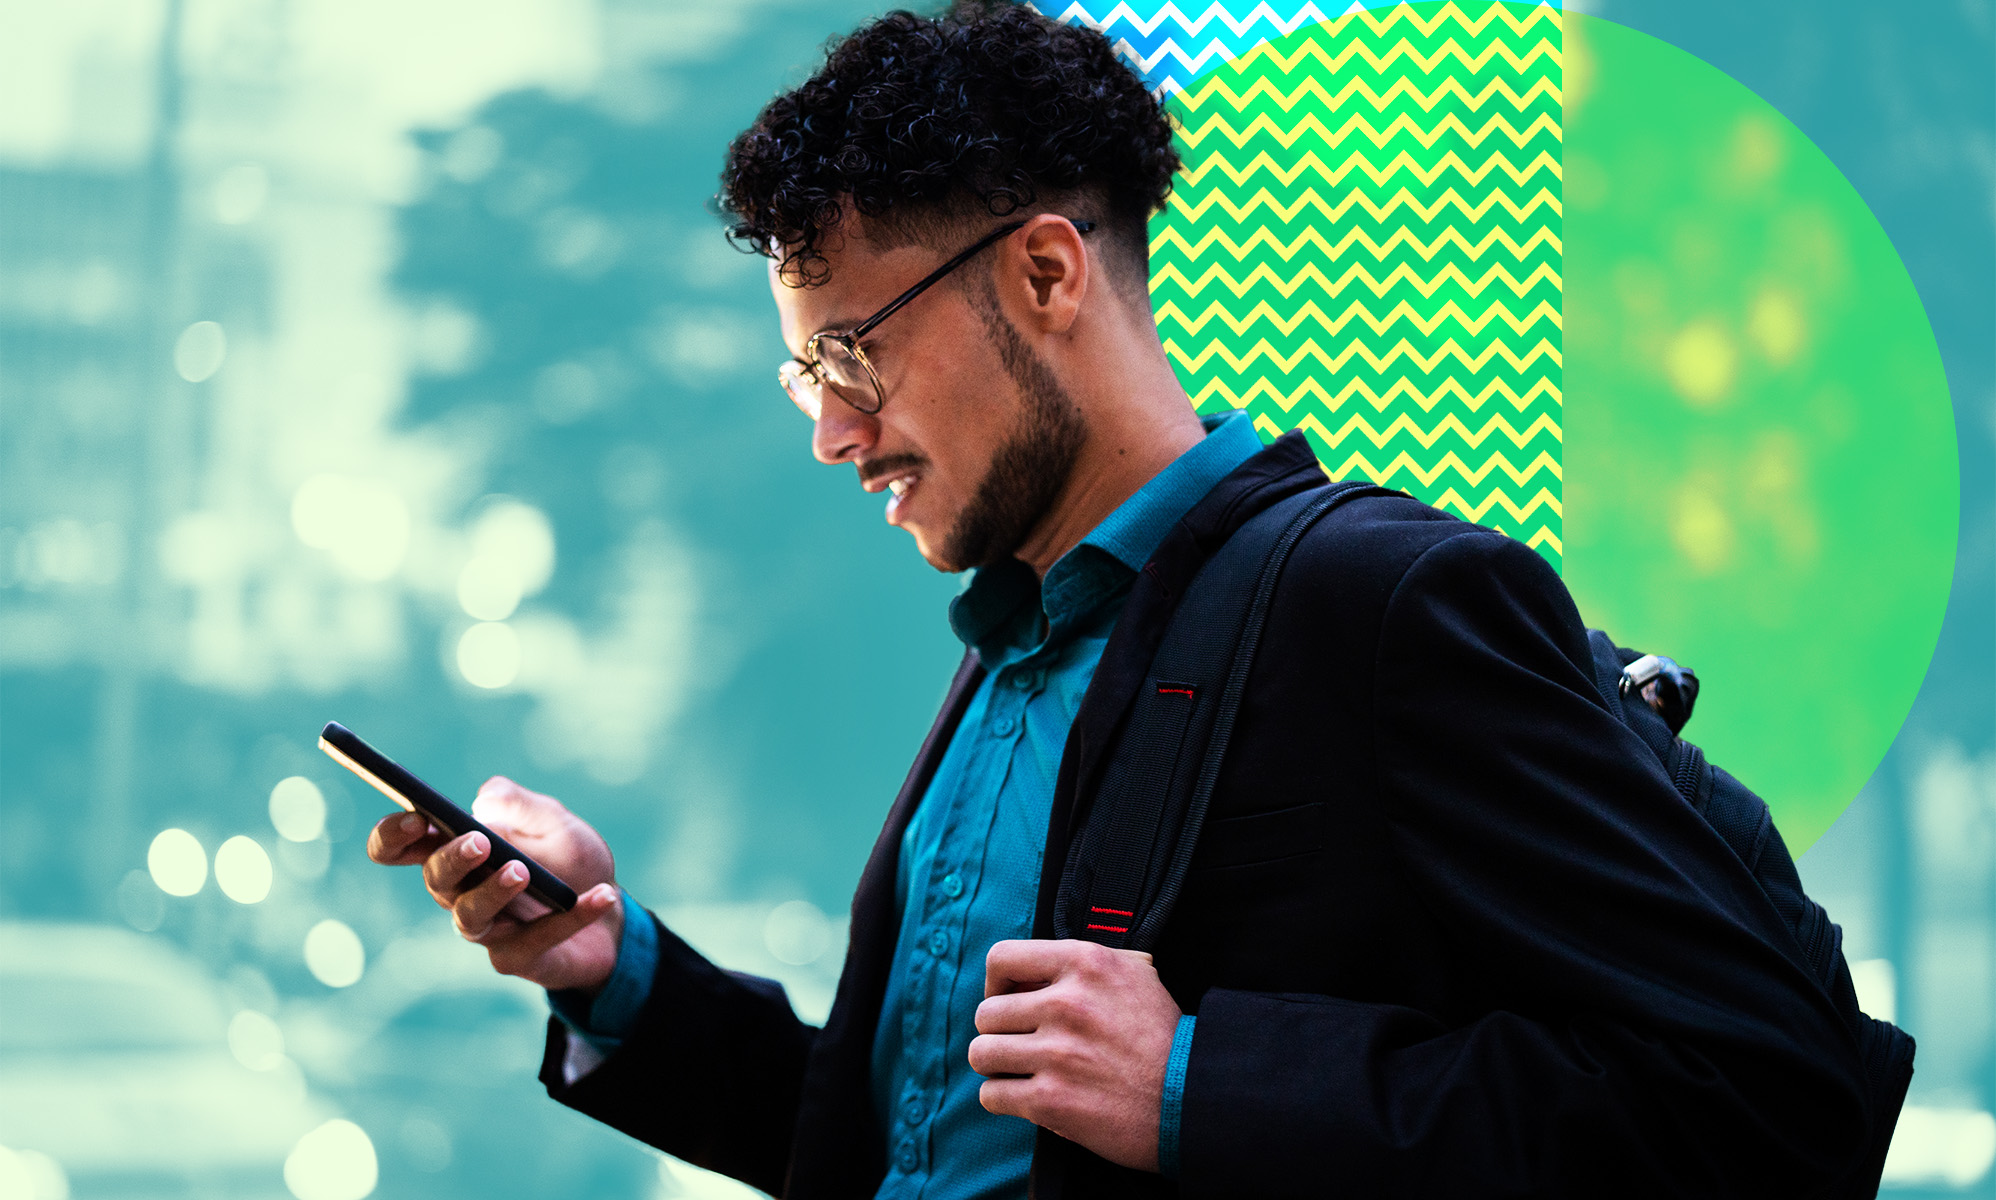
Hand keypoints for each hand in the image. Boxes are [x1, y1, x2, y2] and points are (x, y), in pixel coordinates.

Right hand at [366, 776, 622, 992]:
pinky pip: (537, 939)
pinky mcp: (516, 957)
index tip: (415, 818)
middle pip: (436, 879)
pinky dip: (572, 917)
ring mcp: (486, 928)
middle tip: (480, 842)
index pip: (400, 847)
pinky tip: (603, 895)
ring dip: (493, 892)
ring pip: (470, 916)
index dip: (394, 835)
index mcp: (457, 852)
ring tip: (522, 872)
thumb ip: (520, 805)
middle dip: (452, 859)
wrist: (613, 915)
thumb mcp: (555, 822)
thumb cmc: (571, 862)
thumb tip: (484, 800)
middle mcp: (460, 892)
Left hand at [968, 939, 1183, 1172]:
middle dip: (1000, 1031)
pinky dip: (1003, 1098)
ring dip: (997, 1065)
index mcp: (1086, 963)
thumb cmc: (1163, 1037)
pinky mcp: (1051, 1101)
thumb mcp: (1137, 974)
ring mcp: (1058, 1053)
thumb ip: (1087, 963)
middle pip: (986, 1012)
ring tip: (1021, 1070)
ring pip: (981, 1052)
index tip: (1008, 999)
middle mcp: (1068, 1003)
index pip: (1001, 958)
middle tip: (1023, 1044)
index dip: (996, 982)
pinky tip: (1027, 1096)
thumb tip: (1039, 967)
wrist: (1191, 1099)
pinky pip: (992, 1094)